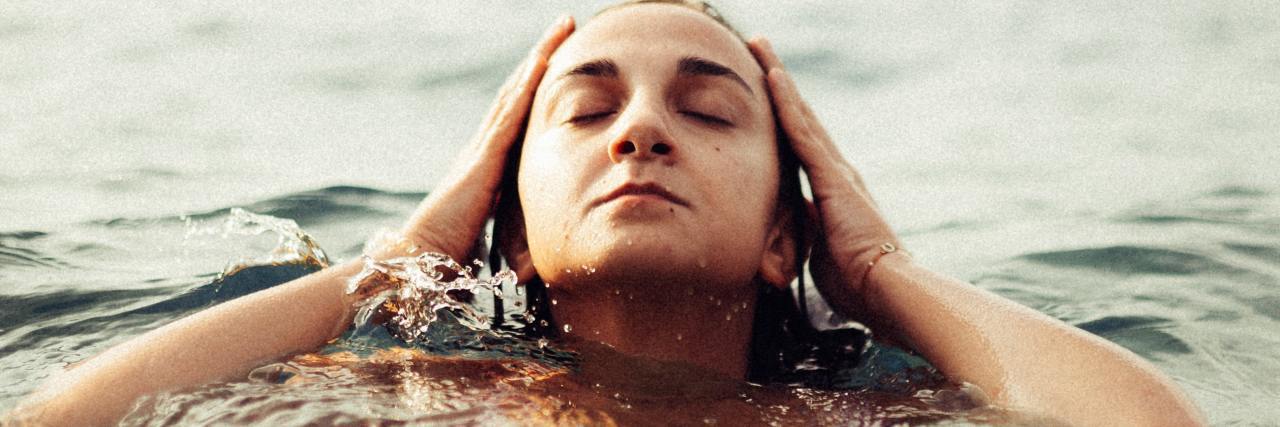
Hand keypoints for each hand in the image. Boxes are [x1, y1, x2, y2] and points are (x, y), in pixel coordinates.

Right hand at [396, 16, 574, 262]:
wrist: (419, 261)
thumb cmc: (449, 254)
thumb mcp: (490, 230)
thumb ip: (508, 222)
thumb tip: (532, 234)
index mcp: (486, 163)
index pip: (516, 113)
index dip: (535, 83)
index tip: (556, 58)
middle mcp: (482, 147)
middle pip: (516, 91)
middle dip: (541, 56)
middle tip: (563, 26)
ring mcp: (481, 149)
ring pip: (514, 91)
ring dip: (539, 57)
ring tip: (561, 27)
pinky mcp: (483, 159)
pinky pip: (510, 114)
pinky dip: (526, 86)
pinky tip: (544, 62)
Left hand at [748, 37, 903, 325]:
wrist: (885, 289)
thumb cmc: (858, 284)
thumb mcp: (822, 253)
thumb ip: (809, 233)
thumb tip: (797, 224)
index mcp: (834, 190)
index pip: (801, 144)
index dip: (784, 114)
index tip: (766, 88)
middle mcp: (836, 171)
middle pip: (801, 117)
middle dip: (778, 82)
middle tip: (758, 48)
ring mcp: (835, 169)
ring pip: (800, 114)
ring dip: (778, 78)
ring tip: (758, 44)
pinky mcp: (831, 175)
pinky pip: (802, 131)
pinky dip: (786, 102)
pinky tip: (771, 75)